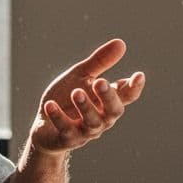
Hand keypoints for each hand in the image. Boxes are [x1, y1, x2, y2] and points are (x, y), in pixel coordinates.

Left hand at [30, 39, 145, 155]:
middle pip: (113, 111)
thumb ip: (100, 62)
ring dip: (85, 107)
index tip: (138, 75)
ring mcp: (85, 131)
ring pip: (92, 123)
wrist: (43, 125)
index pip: (126, 96)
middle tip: (100, 82)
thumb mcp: (81, 76)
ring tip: (76, 92)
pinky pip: (65, 130)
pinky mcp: (67, 139)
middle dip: (108, 97)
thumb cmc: (66, 99)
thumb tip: (121, 43)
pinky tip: (50, 105)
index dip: (134, 88)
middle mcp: (101, 118)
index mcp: (107, 101)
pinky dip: (58, 117)